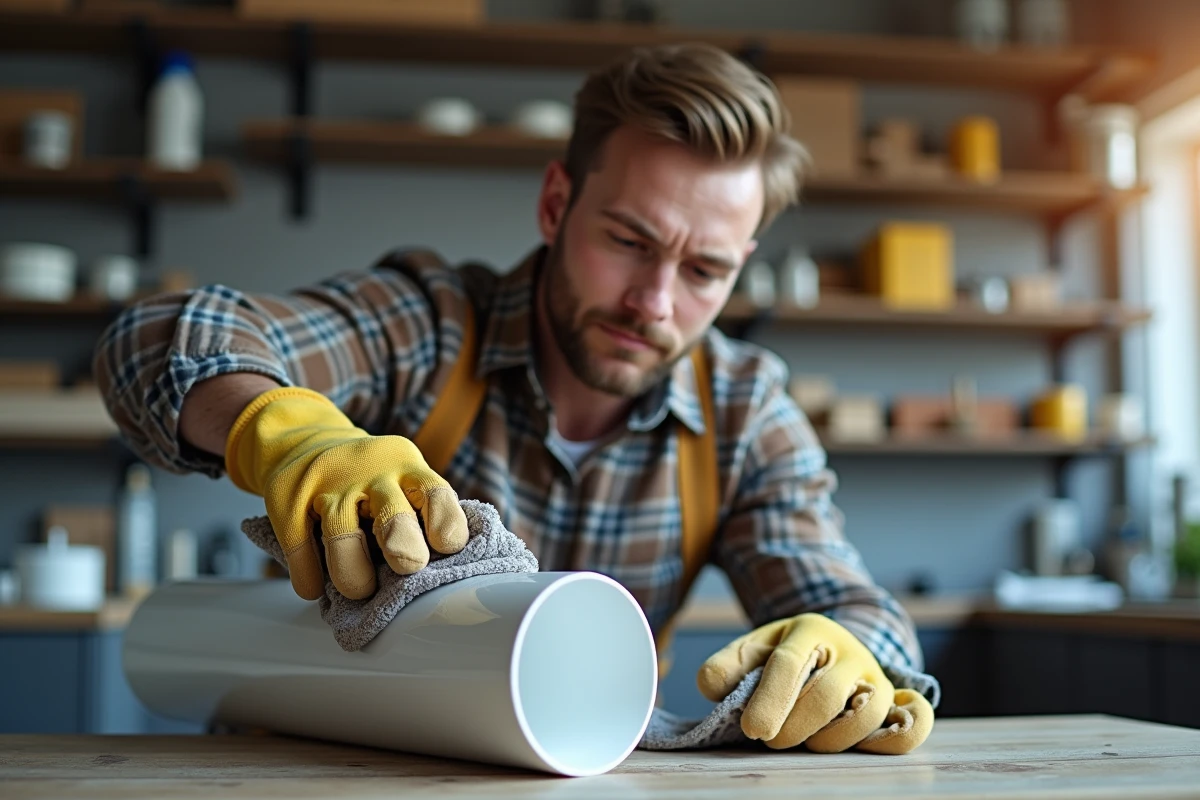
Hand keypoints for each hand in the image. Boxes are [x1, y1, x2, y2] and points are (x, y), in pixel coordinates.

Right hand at [225, 386, 467, 600]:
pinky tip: (314, 587)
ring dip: (352, 570)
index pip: (435, 492)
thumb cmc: (367, 476)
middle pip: (392, 514)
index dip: (444, 521)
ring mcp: (329, 483)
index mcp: (407, 467)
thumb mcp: (400, 478)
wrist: (302, 437)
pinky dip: (307, 572)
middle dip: (402, 545)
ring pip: (342, 532)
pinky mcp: (289, 497)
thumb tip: (438, 576)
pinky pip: (298, 542)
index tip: (447, 547)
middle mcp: (371, 472)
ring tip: (358, 590)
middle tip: (408, 566)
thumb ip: (419, 515)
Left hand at [697, 613, 932, 753]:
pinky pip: (915, 722)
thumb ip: (727, 665)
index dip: (770, 700)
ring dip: (833, 739)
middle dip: (794, 726)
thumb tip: (711, 685)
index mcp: (810, 631)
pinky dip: (900, 736)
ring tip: (808, 742)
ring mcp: (878, 679)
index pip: (789, 665)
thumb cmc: (788, 657)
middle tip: (772, 740)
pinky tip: (869, 746)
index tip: (752, 730)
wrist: (836, 646)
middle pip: (827, 695)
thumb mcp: (755, 650)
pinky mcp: (898, 703)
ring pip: (868, 714)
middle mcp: (850, 652)